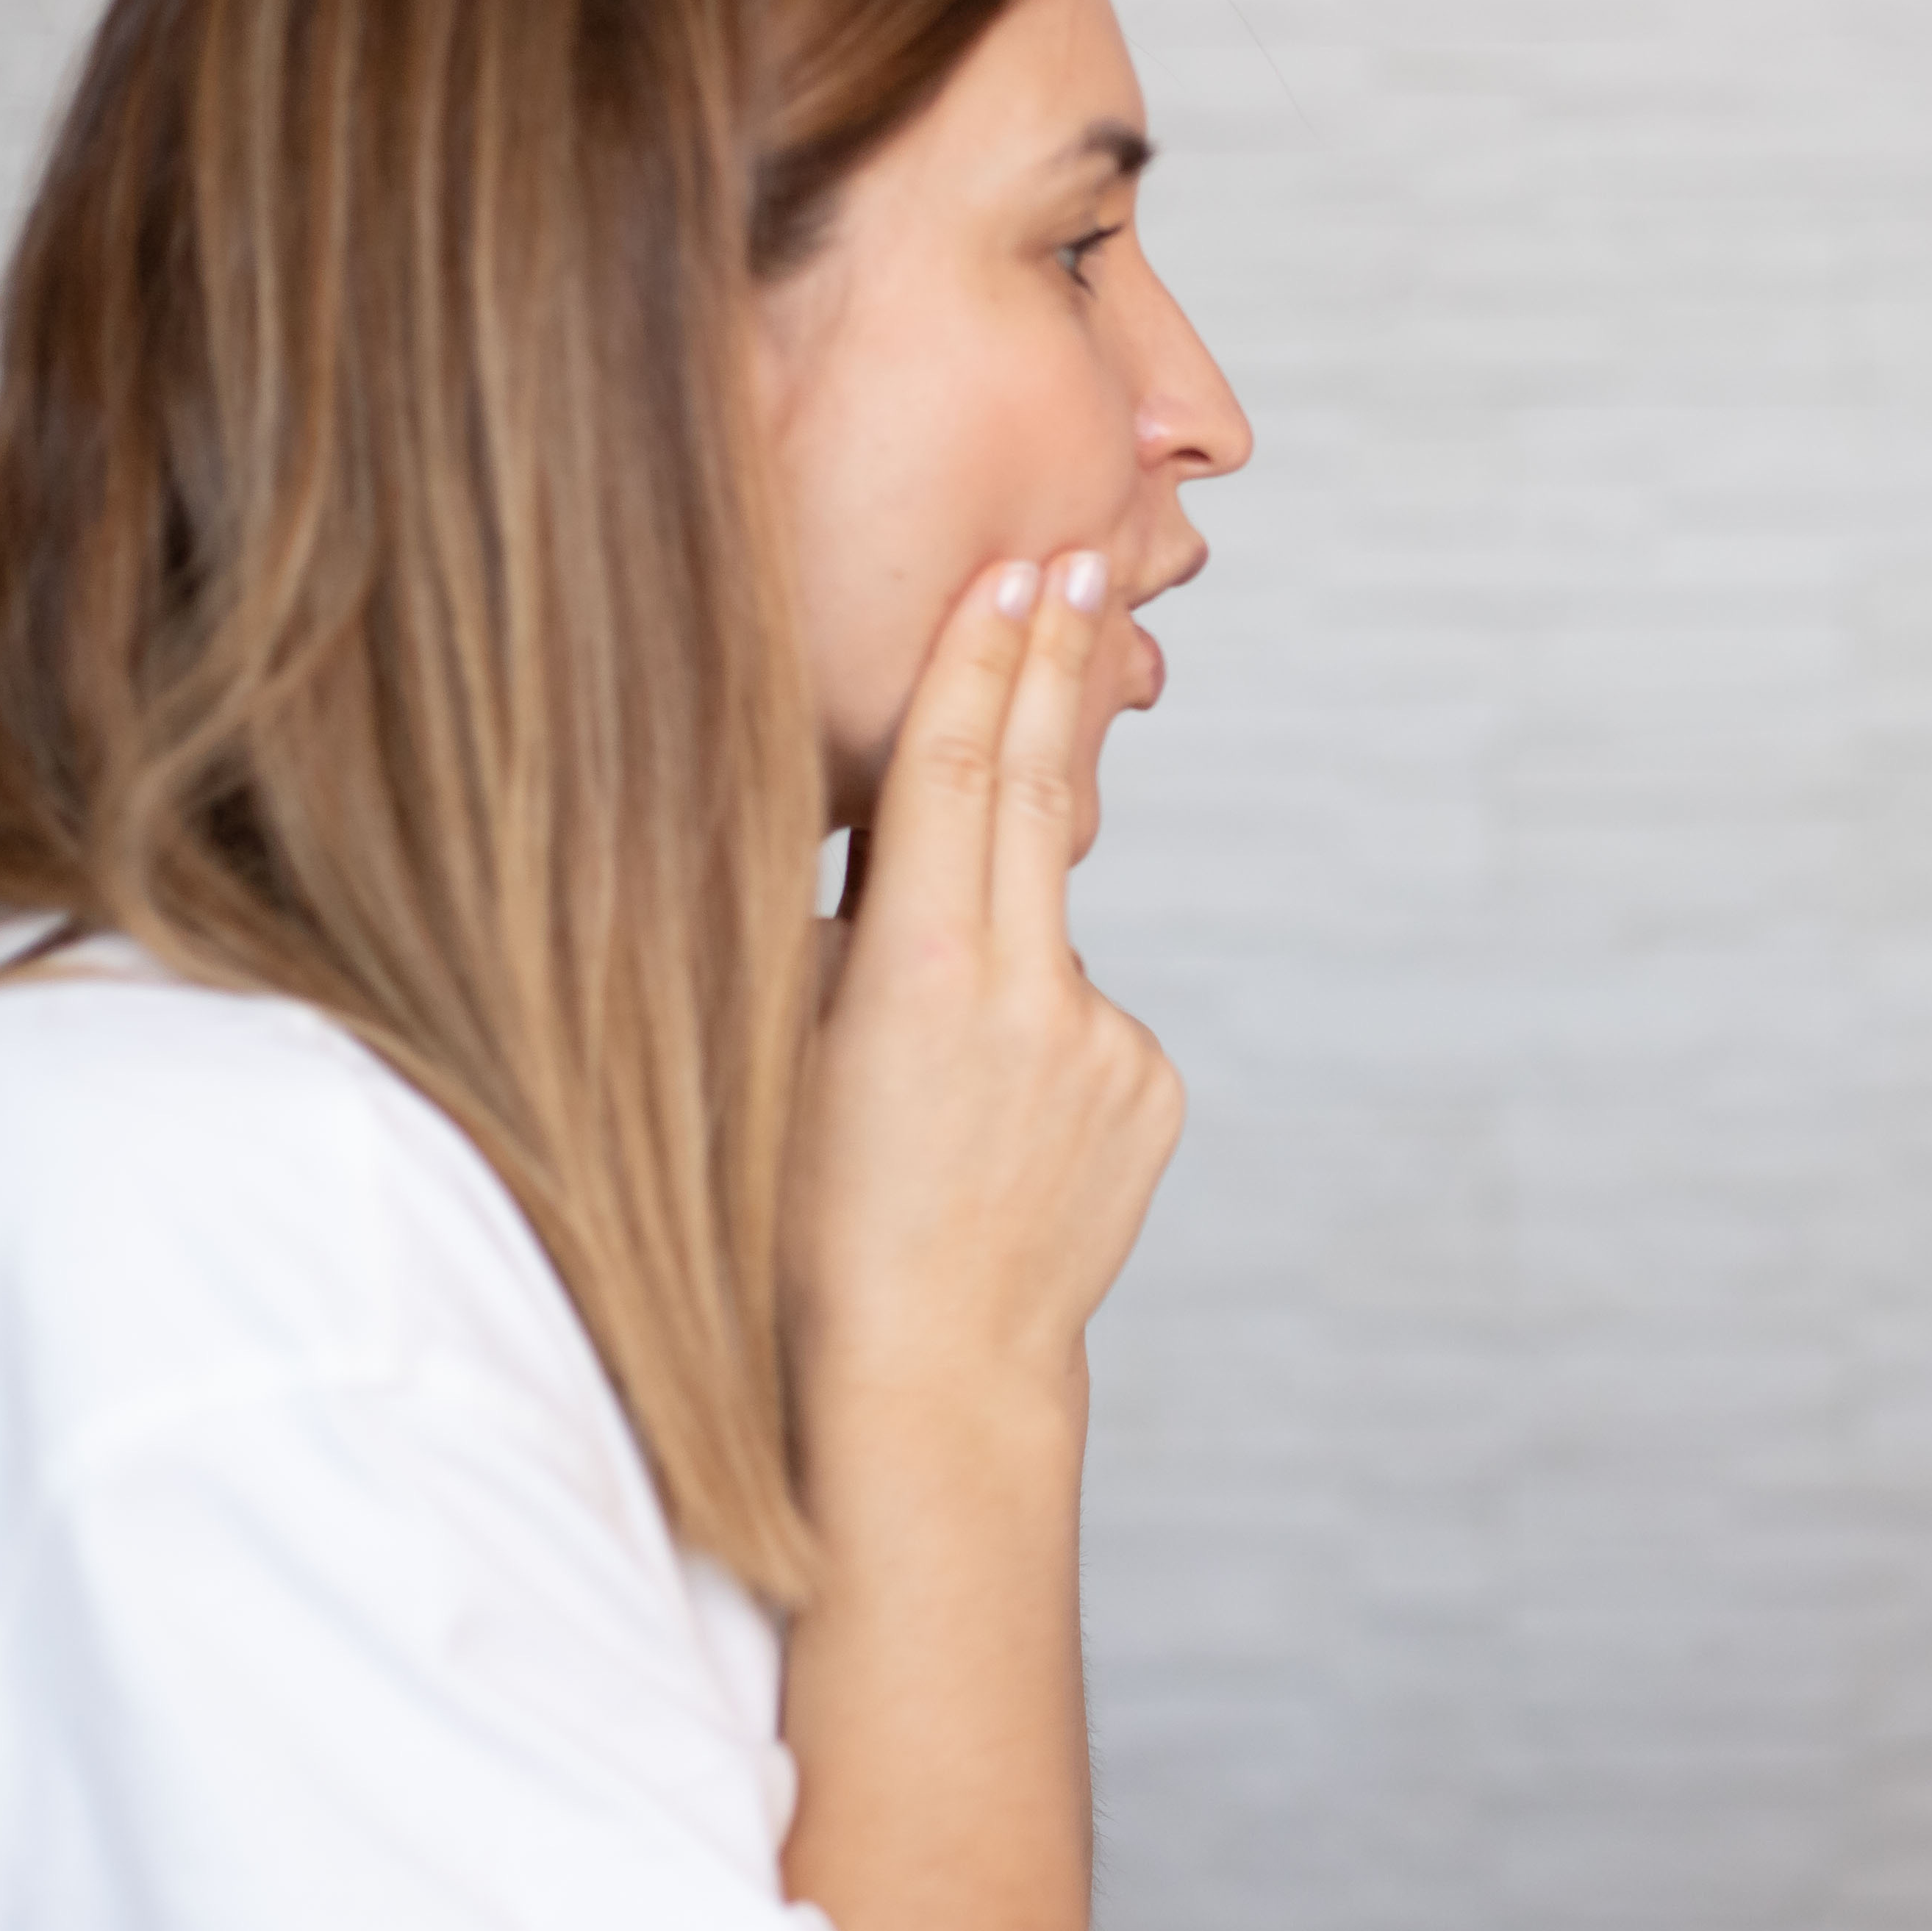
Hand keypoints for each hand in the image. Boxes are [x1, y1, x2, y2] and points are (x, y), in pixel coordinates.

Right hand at [785, 550, 1187, 1410]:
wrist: (929, 1371)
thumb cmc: (808, 1220)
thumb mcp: (780, 1055)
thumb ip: (830, 935)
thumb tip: (862, 846)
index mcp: (923, 970)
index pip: (953, 770)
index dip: (985, 658)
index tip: (1023, 565)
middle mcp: (1031, 991)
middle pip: (1037, 790)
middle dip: (1053, 671)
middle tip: (1081, 559)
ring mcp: (1106, 1043)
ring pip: (1038, 940)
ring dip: (990, 957)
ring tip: (931, 1083)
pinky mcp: (1151, 1090)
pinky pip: (1078, 1024)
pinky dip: (1032, 1043)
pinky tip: (989, 1134)